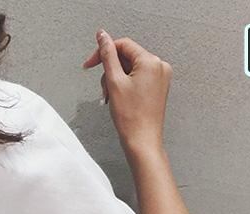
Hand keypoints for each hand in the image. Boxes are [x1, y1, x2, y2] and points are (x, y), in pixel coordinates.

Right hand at [83, 30, 172, 160]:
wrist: (142, 141)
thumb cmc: (131, 118)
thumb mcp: (114, 81)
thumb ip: (107, 55)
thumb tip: (103, 37)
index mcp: (151, 61)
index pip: (123, 45)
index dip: (104, 52)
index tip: (90, 63)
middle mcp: (159, 66)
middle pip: (127, 57)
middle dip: (111, 71)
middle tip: (103, 89)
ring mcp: (160, 78)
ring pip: (131, 69)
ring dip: (116, 80)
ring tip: (111, 97)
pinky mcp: (157, 88)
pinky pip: (138, 79)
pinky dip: (125, 86)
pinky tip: (119, 99)